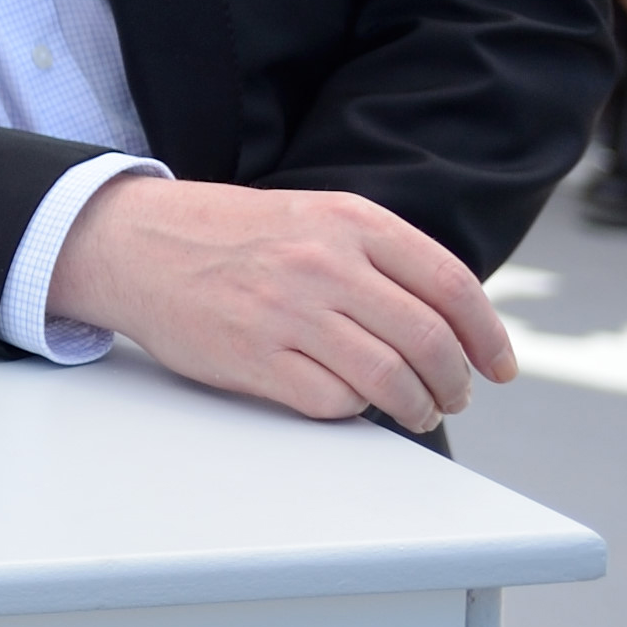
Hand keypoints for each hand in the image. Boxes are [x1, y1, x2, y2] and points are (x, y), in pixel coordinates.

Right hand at [48, 175, 513, 430]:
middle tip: (454, 394)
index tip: (498, 365)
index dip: (488, 336)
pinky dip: (355, 410)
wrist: (128, 240)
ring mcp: (288, 311)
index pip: (451, 285)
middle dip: (455, 382)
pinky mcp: (255, 356)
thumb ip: (376, 255)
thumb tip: (449, 319)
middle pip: (430, 341)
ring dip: (417, 406)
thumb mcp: (309, 216)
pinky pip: (335, 402)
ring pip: (392, 380)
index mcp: (346, 221)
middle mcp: (323, 263)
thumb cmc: (222, 234)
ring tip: (415, 408)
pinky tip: (349, 400)